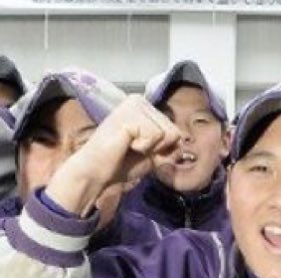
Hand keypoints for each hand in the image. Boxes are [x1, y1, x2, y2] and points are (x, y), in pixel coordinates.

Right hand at [46, 95, 180, 217]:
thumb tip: (183, 143)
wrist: (97, 173)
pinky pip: (156, 136)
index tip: (139, 151)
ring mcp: (134, 105)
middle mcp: (139, 100)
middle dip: (158, 149)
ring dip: (150, 148)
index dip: (162, 149)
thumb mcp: (152, 155)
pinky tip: (125, 145)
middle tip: (134, 150)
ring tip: (129, 146)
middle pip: (174, 131)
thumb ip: (169, 147)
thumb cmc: (121, 164)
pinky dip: (144, 147)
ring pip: (167, 133)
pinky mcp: (130, 115)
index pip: (174, 130)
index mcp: (143, 106)